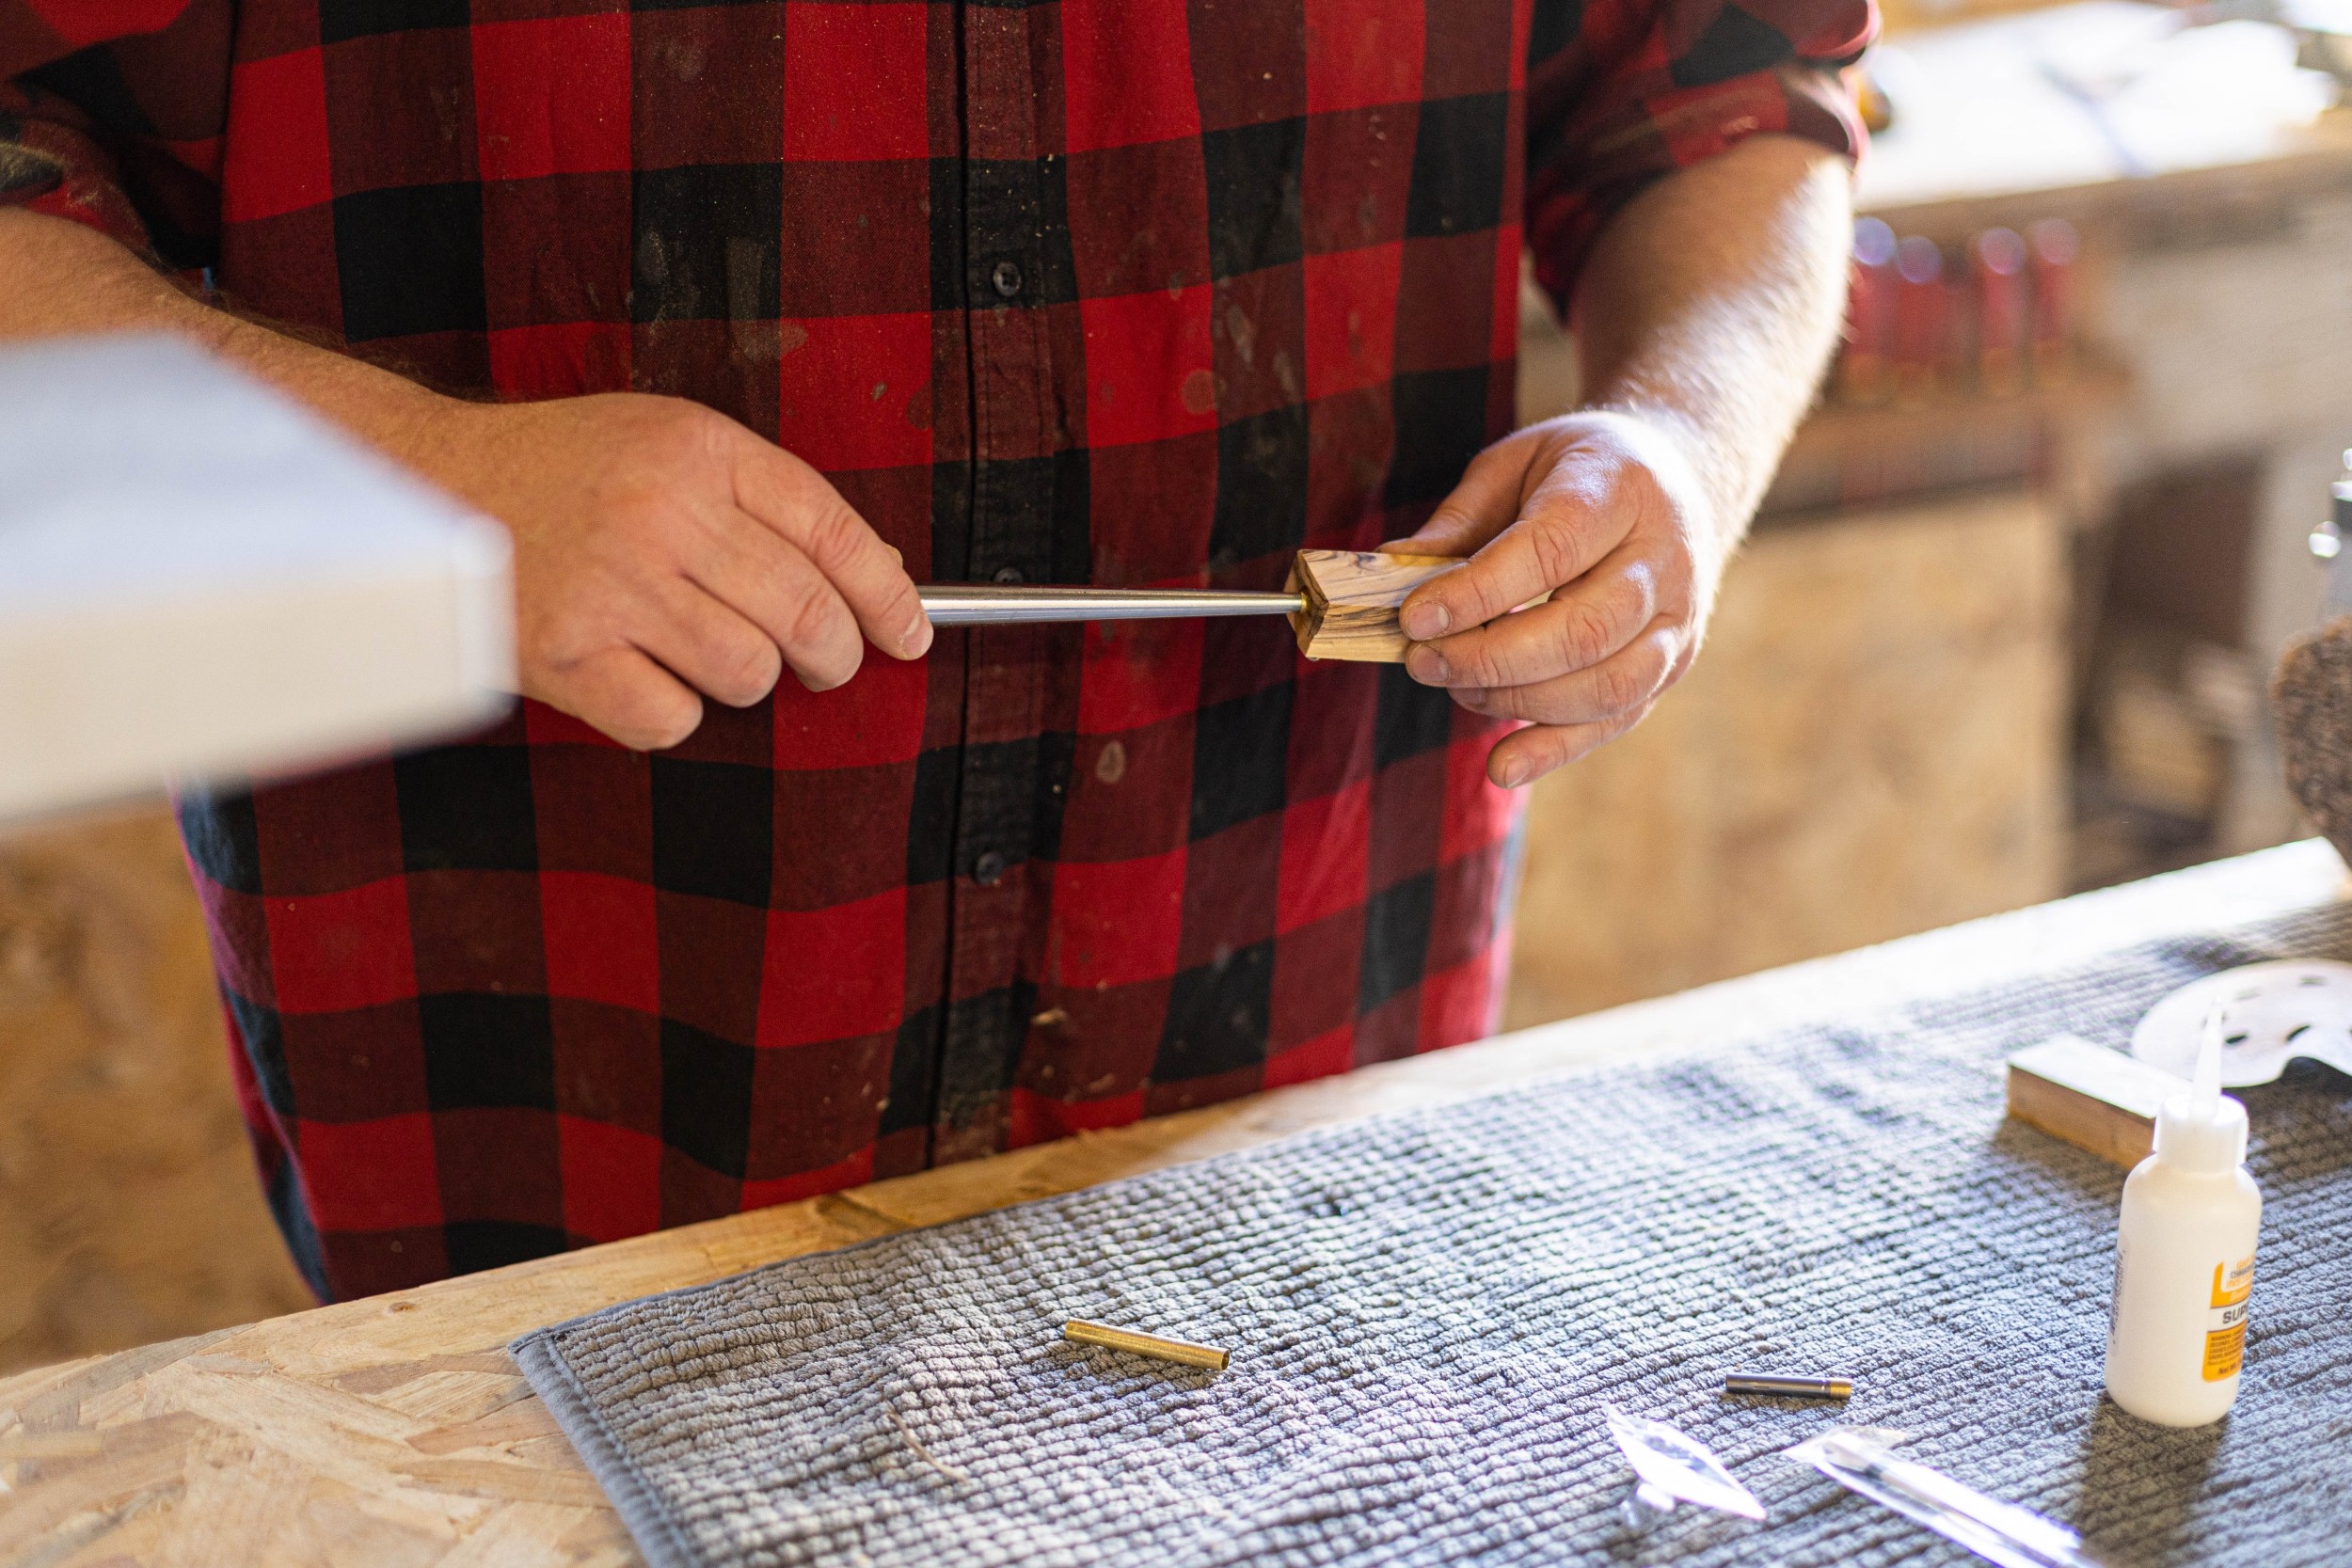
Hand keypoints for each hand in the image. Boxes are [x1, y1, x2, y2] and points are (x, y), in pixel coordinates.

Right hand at [389, 393, 929, 750]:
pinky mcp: (567, 654)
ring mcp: (612, 585)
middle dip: (835, 654)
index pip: (833, 531)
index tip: (909, 634)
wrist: (428, 488)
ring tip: (707, 653)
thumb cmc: (562, 469)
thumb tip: (874, 576)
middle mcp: (661, 512)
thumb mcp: (668, 441)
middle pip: (806, 613)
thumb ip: (763, 499)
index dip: (888, 595)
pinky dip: (673, 714)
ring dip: (747, 679)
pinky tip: (643, 675)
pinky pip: (673, 719)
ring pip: (749, 673)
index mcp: (699, 450)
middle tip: (827, 664)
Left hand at [1394, 409, 1724, 787]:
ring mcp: (1677, 621)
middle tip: (1422, 660)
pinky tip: (1503, 765)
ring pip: (1605, 685)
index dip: (1477, 592)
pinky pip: (1616, 719)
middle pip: (1582, 631)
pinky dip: (1555, 749)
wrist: (1682, 481)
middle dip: (1489, 657)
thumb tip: (1390, 567)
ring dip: (1518, 701)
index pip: (1550, 552)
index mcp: (1620, 492)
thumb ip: (1459, 519)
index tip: (1413, 617)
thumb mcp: (1517, 463)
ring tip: (1456, 686)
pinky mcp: (1672, 666)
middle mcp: (1662, 560)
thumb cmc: (1581, 472)